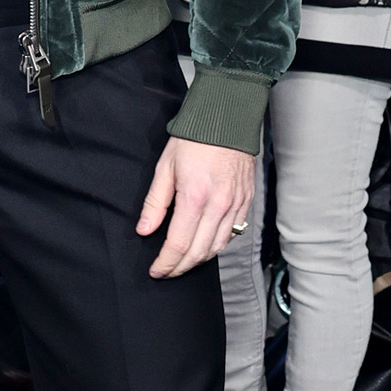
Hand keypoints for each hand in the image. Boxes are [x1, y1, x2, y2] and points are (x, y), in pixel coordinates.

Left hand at [136, 137, 254, 278]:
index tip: (156, 271)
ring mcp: (235, 205)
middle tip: (166, 271)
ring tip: (182, 262)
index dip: (166, 263)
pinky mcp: (245, 202)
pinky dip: (217, 245)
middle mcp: (219, 206)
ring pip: (217, 247)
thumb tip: (144, 230)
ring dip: (198, 260)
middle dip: (180, 267)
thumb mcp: (165, 167)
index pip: (179, 244)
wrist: (227, 119)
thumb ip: (155, 203)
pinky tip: (204, 245)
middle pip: (199, 252)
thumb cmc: (193, 139)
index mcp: (195, 197)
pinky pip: (232, 234)